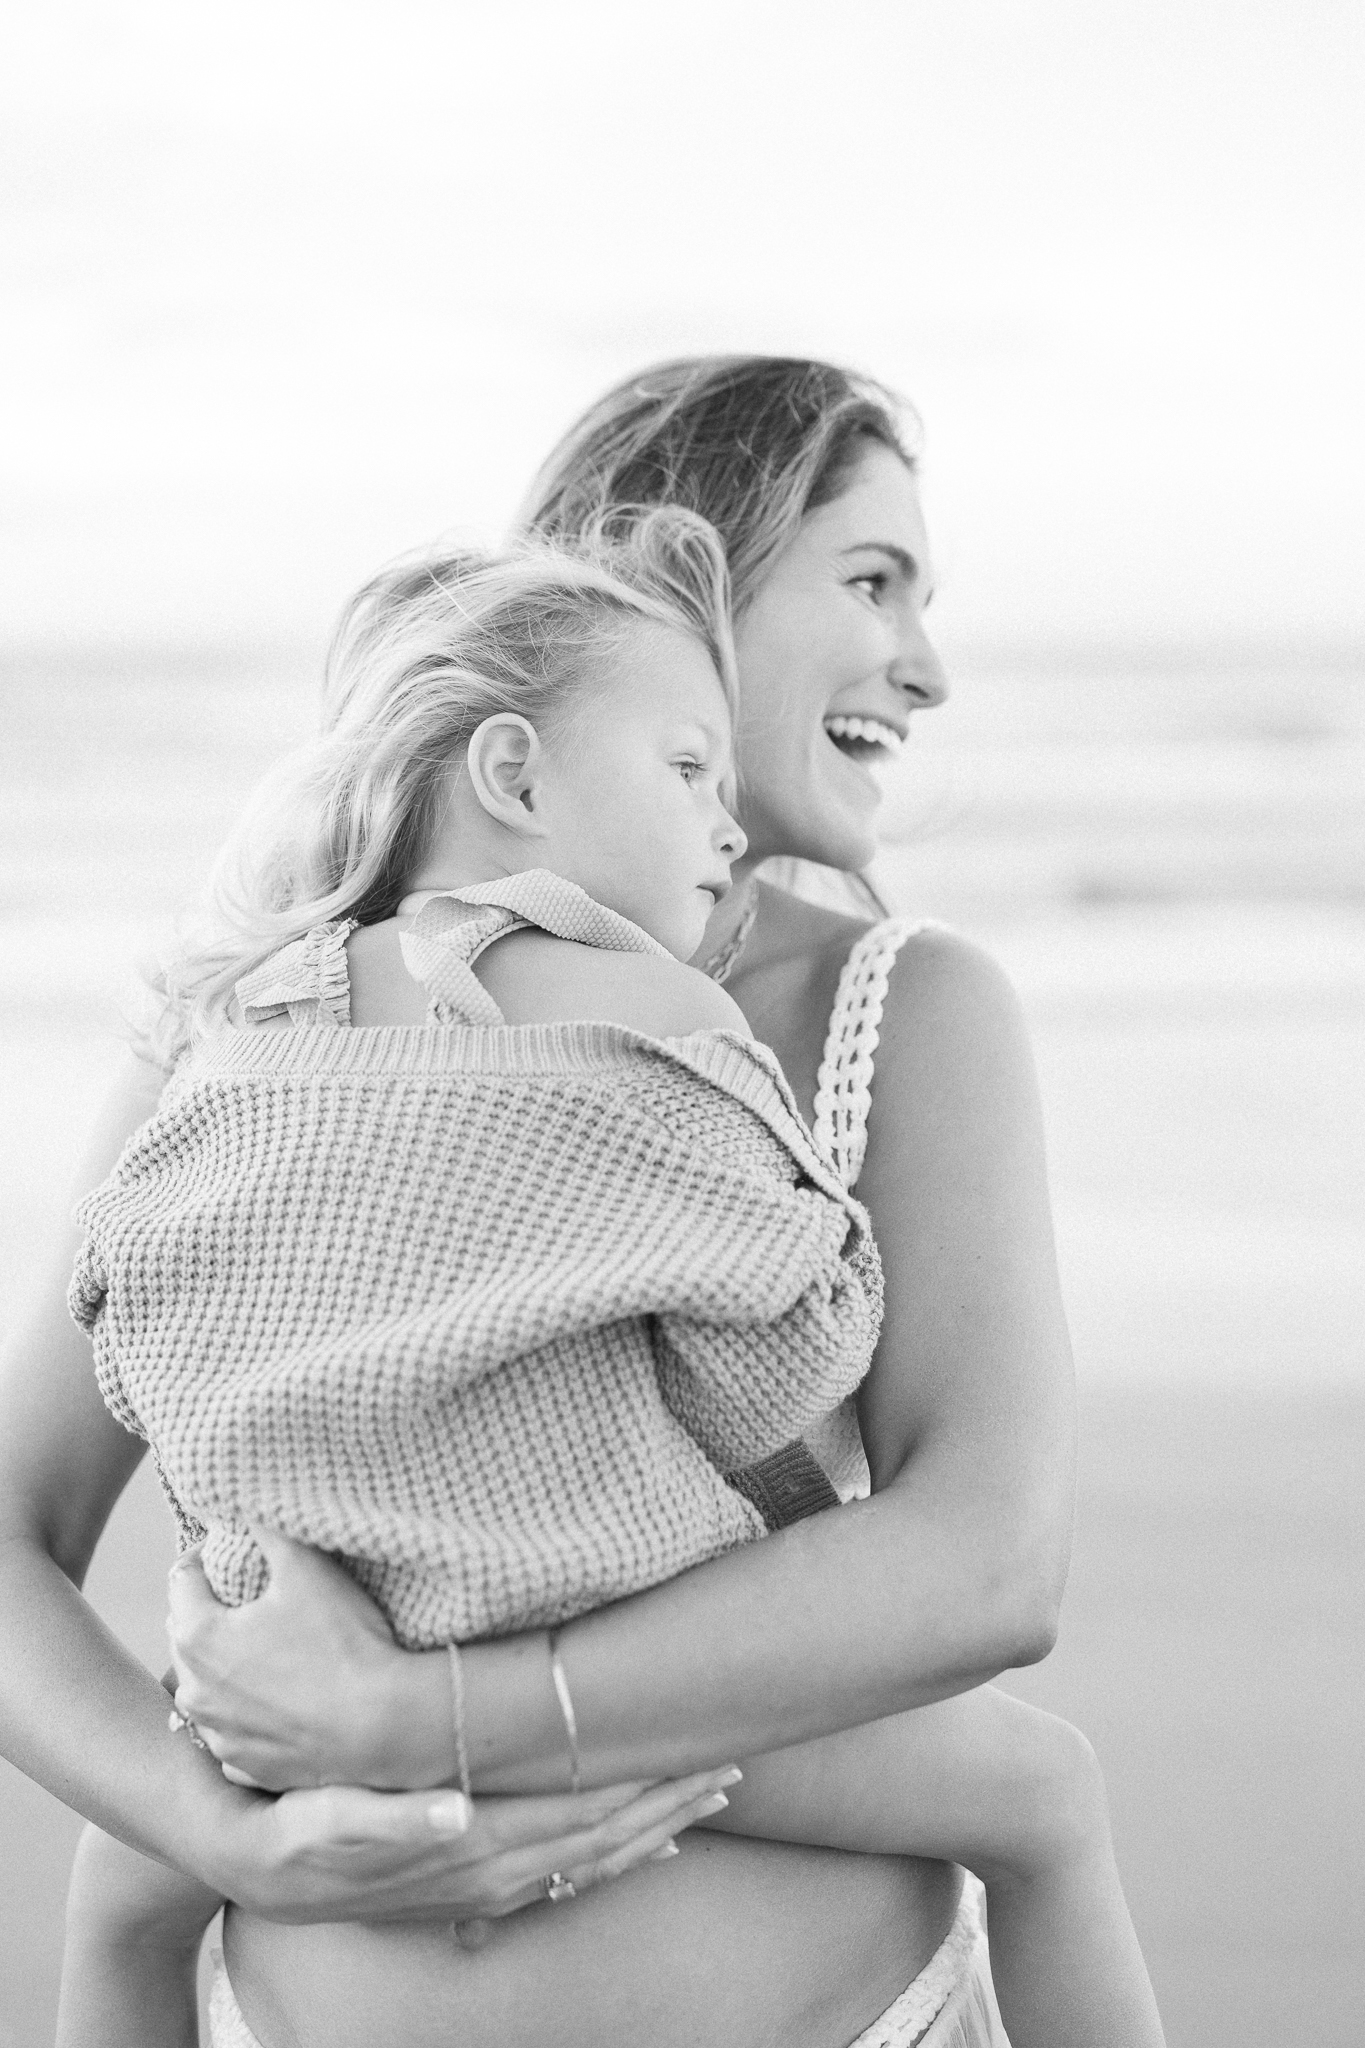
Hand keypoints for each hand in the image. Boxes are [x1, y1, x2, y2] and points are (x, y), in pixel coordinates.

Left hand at [167, 1531, 420, 1789]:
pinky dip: (245, 1715)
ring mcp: (219, 1735)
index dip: (206, 1556)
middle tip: (246, 1595)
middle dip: (209, 1610)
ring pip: (205, 1689)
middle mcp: (195, 1691)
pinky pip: (233, 1733)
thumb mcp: (306, 1567)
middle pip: (188, 1634)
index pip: (182, 1578)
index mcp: (199, 1636)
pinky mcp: (246, 1767)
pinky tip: (275, 1701)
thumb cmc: (343, 1642)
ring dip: (223, 1667)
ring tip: (263, 1647)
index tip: (230, 1548)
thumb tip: (246, 1504)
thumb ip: (268, 1527)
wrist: (384, 1725)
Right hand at [210, 1770, 739, 1926]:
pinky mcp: (480, 1885)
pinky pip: (569, 1876)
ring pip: (595, 1860)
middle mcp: (492, 1875)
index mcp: (471, 1848)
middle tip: (732, 1764)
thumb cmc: (298, 1821)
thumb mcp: (333, 1818)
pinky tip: (649, 1842)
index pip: (578, 1815)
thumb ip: (398, 1818)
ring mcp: (490, 1886)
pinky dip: (616, 1857)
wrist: (253, 1860)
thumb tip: (459, 1812)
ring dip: (656, 1827)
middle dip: (670, 1802)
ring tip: (711, 1793)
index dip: (641, 1786)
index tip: (696, 1754)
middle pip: (604, 1839)